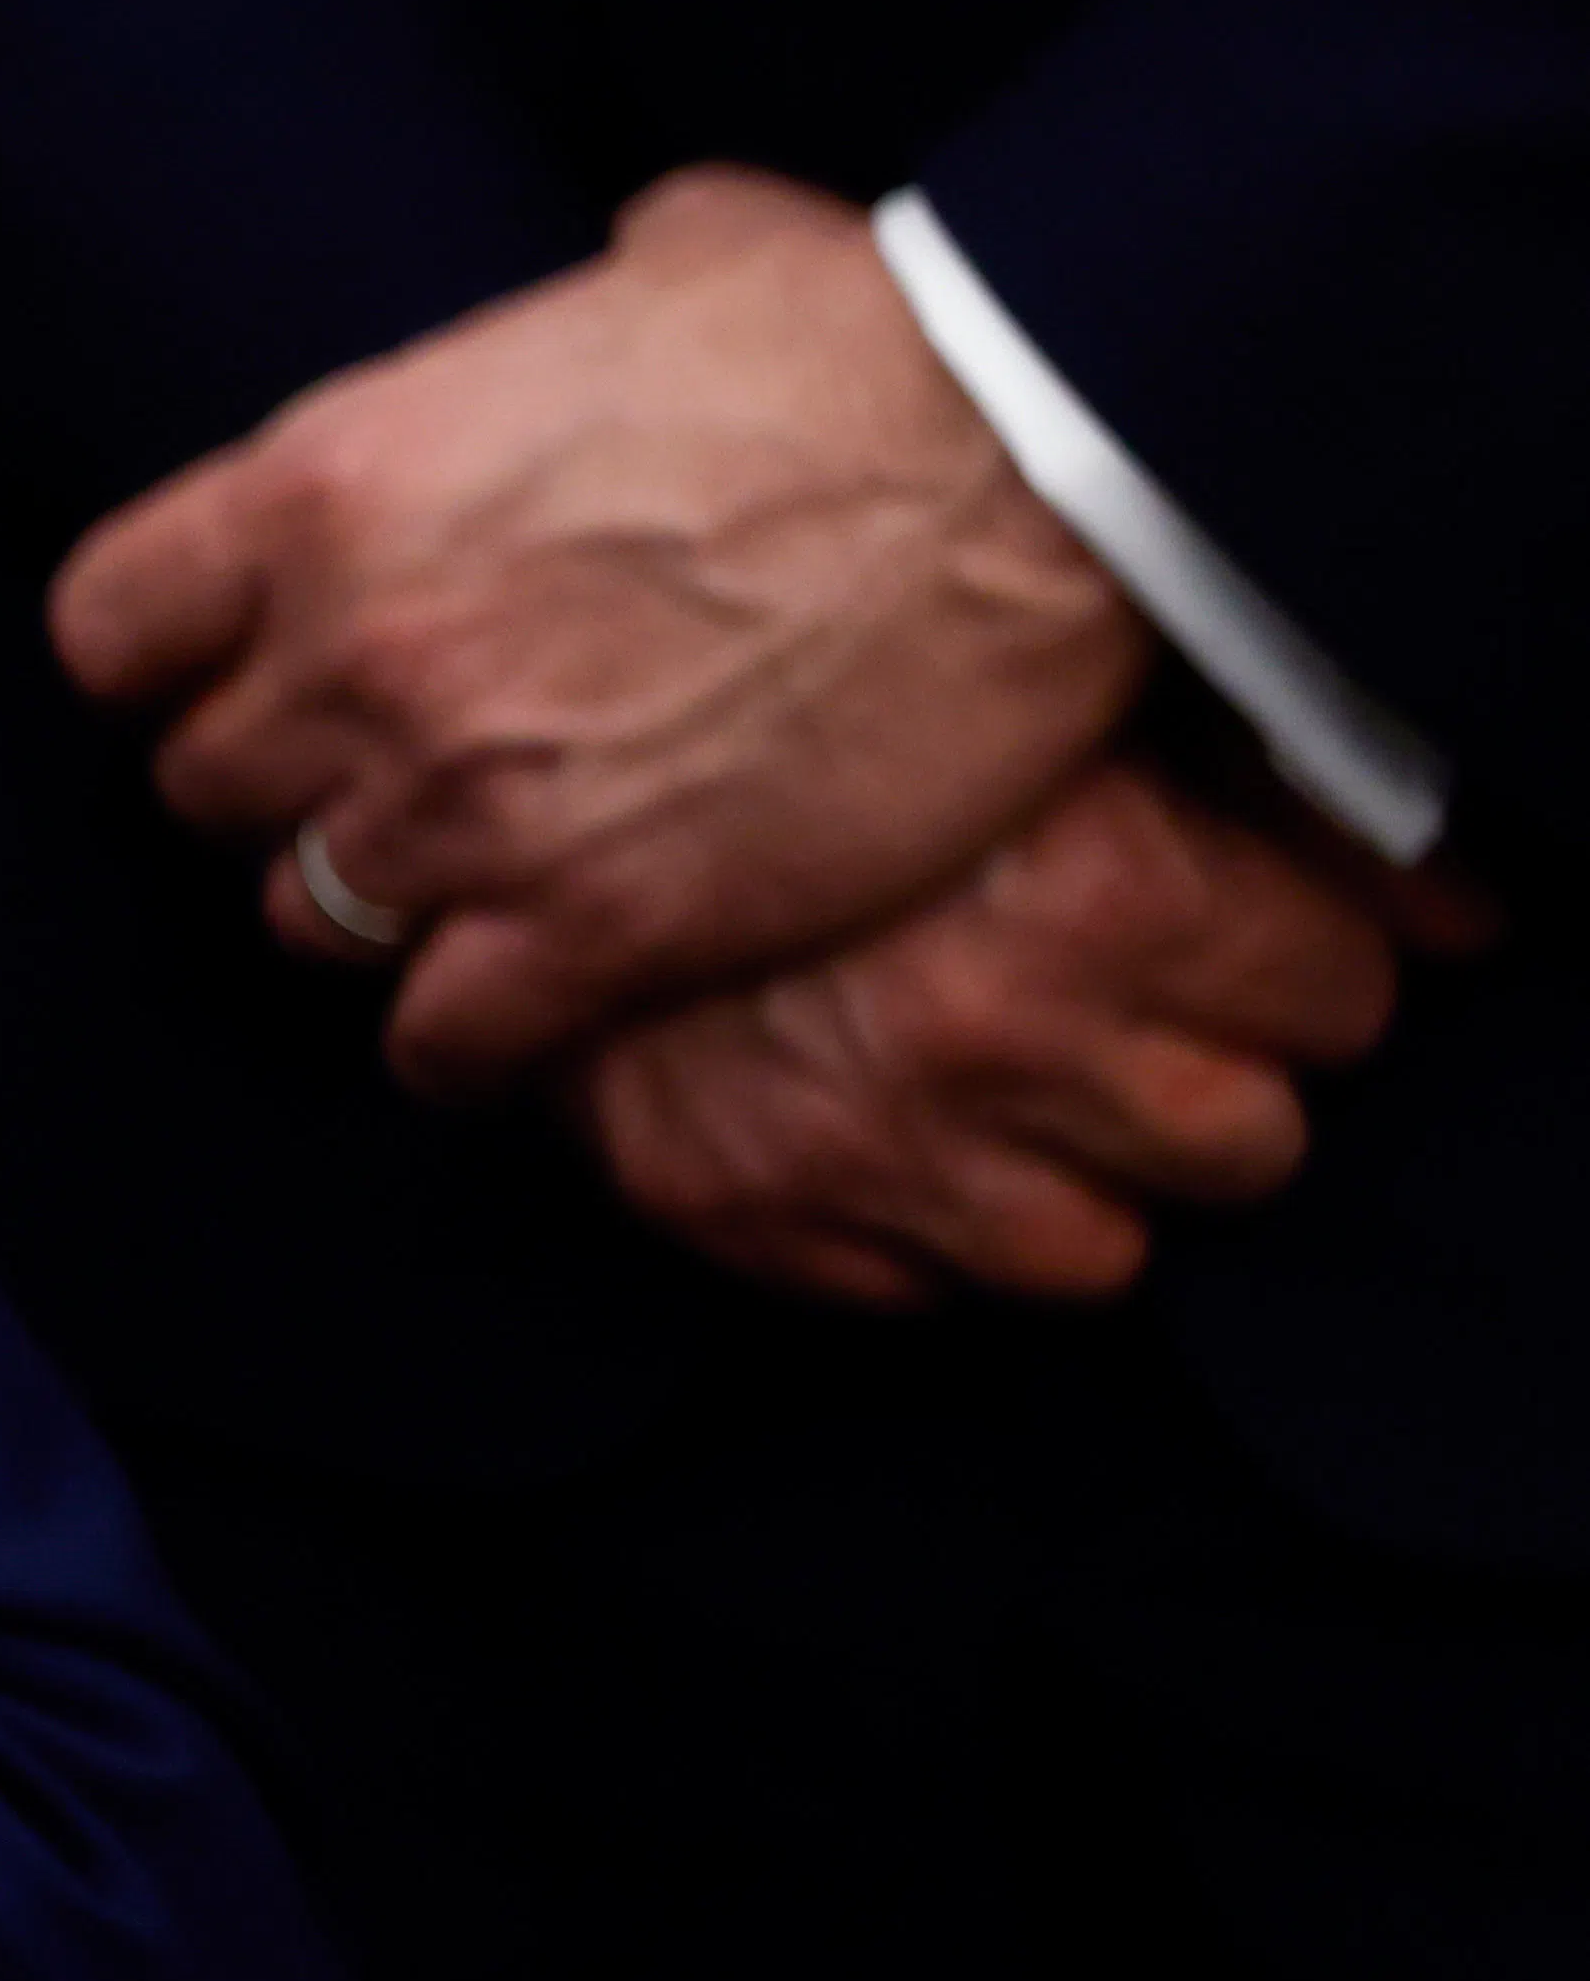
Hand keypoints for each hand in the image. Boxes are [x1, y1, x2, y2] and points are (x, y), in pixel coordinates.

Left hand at [50, 165, 1151, 1093]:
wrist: (1037, 460)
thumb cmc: (860, 334)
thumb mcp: (649, 268)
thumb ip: (542, 327)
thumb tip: (595, 286)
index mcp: (325, 489)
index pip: (110, 628)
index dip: (170, 660)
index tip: (236, 666)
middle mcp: (356, 658)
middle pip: (207, 785)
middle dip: (288, 781)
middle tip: (389, 768)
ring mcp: (467, 805)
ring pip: (305, 919)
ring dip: (374, 905)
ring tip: (465, 877)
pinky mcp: (599, 926)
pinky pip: (441, 1043)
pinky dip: (467, 1036)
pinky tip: (522, 1000)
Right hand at [570, 759, 1483, 1306]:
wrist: (509, 746)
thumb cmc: (803, 685)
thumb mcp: (1071, 686)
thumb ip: (1291, 777)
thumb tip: (1471, 905)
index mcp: (1108, 886)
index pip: (1344, 995)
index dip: (1295, 952)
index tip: (1240, 923)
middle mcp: (1000, 1036)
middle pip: (1251, 1142)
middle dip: (1214, 1072)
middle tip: (1140, 1000)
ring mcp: (869, 1148)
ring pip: (1106, 1255)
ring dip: (1080, 1171)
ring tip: (1022, 1073)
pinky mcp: (746, 1211)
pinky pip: (923, 1294)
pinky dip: (926, 1223)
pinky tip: (899, 1121)